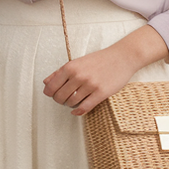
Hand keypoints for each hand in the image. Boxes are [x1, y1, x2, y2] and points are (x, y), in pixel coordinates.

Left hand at [43, 27, 168, 115]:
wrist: (122, 57)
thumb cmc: (99, 60)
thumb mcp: (77, 62)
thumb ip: (60, 72)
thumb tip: (46, 83)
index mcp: (70, 67)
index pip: (51, 87)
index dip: (50, 94)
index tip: (53, 95)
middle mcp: (78, 76)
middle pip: (60, 97)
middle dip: (60, 101)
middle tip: (64, 99)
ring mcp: (90, 85)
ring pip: (71, 103)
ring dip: (70, 105)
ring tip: (74, 101)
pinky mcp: (101, 93)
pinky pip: (85, 107)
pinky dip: (78, 111)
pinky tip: (77, 111)